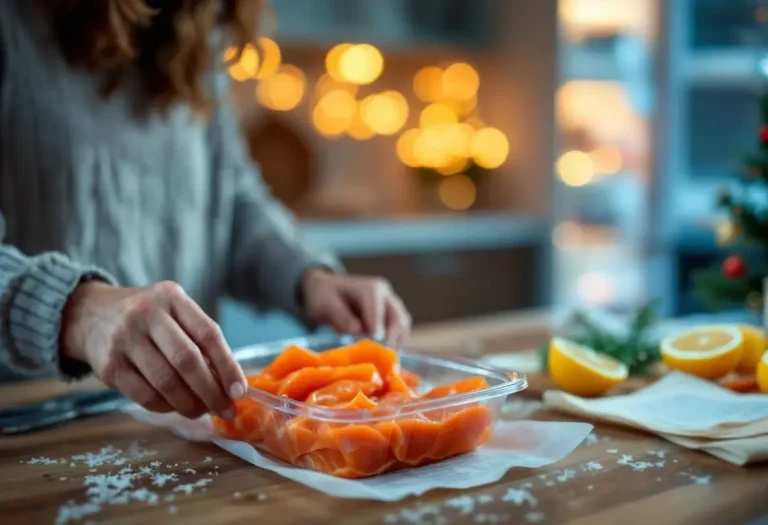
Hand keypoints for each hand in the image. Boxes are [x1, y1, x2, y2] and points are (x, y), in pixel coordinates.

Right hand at [60, 281, 246, 418]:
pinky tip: (175, 407)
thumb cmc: (148, 318)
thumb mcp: (174, 311)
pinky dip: (166, 407)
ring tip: (202, 411)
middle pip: (187, 360)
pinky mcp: (109, 366)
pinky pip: (144, 395)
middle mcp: (146, 314)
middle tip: (225, 410)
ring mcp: (124, 340)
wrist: (91, 315)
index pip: (208, 333)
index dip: (228, 365)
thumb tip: (230, 383)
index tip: (240, 391)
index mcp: (172, 297)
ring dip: (189, 404)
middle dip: (211, 391)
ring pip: (165, 382)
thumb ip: (200, 339)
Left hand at [301, 270, 411, 345]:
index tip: (376, 343)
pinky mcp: (391, 315)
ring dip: (396, 340)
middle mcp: (385, 294)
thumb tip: (357, 329)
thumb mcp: (326, 304)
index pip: (378, 310)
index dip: (377, 328)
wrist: (326, 290)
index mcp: (370, 289)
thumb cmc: (325, 297)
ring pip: (403, 324)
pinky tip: (384, 353)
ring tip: (384, 356)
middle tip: (381, 354)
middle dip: (391, 337)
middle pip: (398, 317)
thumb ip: (341, 316)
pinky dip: (395, 341)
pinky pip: (400, 329)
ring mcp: (390, 304)